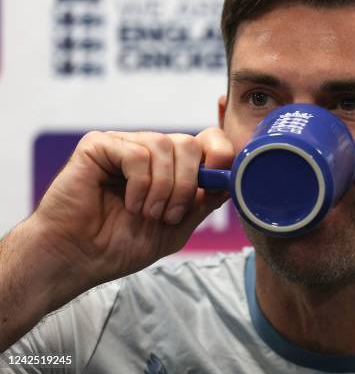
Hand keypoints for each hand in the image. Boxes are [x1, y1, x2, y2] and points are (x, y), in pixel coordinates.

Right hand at [30, 127, 232, 287]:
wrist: (78, 259)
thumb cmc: (121, 245)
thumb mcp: (177, 226)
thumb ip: (204, 201)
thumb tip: (230, 180)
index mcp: (170, 167)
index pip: (206, 141)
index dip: (220, 154)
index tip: (219, 177)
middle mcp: (149, 151)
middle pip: (189, 144)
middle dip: (188, 184)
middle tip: (170, 214)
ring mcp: (124, 145)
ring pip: (165, 146)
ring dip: (163, 188)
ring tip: (147, 213)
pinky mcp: (98, 145)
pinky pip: (137, 154)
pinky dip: (140, 184)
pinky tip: (129, 203)